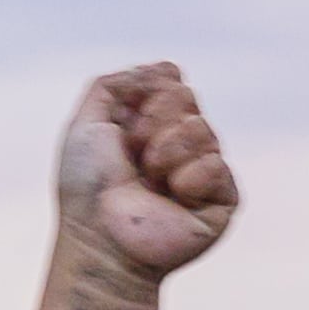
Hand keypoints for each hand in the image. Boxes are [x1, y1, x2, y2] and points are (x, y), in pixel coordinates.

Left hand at [57, 63, 237, 287]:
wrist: (102, 239)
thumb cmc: (87, 189)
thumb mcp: (86, 122)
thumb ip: (114, 84)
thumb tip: (165, 69)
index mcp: (150, 125)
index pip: (171, 81)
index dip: (146, 96)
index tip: (121, 130)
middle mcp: (178, 144)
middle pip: (188, 98)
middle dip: (154, 122)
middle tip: (134, 158)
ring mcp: (202, 171)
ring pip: (203, 129)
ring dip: (167, 152)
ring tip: (151, 182)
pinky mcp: (222, 199)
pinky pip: (218, 164)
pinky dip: (189, 178)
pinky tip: (174, 199)